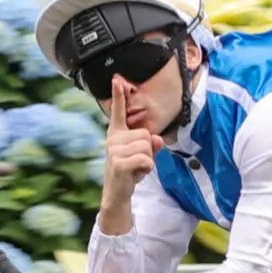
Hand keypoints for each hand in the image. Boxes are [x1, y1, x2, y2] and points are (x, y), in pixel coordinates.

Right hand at [101, 76, 158, 211]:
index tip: (117, 79)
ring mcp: (114, 151)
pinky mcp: (118, 163)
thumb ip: (152, 145)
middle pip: (146, 135)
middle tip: (137, 161)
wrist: (117, 192)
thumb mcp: (143, 155)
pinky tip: (136, 174)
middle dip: (149, 150)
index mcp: (117, 133)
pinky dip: (147, 168)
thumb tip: (158, 139)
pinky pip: (145, 160)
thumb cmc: (130, 171)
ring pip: (147, 148)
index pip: (118, 112)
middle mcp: (113, 139)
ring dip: (148, 160)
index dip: (119, 95)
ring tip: (136, 168)